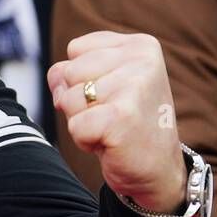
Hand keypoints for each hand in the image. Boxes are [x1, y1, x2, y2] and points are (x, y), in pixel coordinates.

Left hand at [48, 31, 186, 212]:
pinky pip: (74, 125)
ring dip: (81, 120)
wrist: (159, 170)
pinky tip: (111, 142)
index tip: (111, 95)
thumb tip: (56, 78)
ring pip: (68, 99)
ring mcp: (134, 87)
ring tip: (111, 127)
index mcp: (140, 45)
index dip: (81, 78)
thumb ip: (70, 70)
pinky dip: (85, 140)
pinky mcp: (122, 116)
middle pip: (68, 72)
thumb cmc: (126, 123)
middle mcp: (142, 60)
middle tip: (110, 115)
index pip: (75, 49)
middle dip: (78, 100)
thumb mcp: (102, 84)